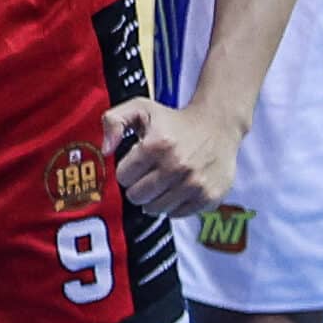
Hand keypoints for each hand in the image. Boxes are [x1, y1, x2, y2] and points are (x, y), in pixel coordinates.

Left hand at [102, 96, 242, 218]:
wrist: (217, 125)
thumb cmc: (173, 120)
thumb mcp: (140, 108)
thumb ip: (113, 121)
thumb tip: (106, 150)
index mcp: (157, 144)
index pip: (123, 176)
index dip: (126, 170)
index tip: (136, 163)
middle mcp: (177, 166)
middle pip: (137, 196)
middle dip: (137, 186)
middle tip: (147, 175)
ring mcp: (195, 184)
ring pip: (155, 209)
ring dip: (153, 198)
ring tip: (161, 182)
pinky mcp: (209, 197)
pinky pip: (176, 214)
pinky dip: (172, 205)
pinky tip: (177, 188)